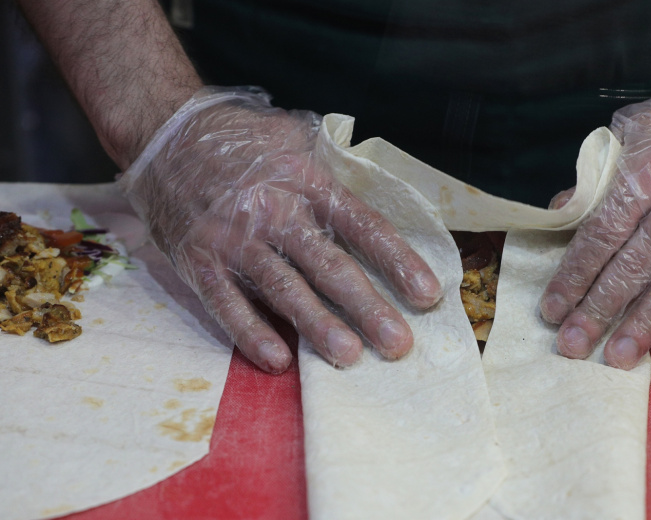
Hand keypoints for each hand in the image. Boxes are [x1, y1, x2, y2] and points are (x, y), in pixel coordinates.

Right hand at [120, 88, 441, 372]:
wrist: (163, 132)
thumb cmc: (237, 139)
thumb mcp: (291, 137)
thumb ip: (330, 170)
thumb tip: (375, 194)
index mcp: (306, 181)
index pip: (362, 225)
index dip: (397, 261)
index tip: (427, 294)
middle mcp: (274, 211)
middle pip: (329, 265)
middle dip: (367, 308)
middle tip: (398, 345)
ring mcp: (233, 239)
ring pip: (284, 289)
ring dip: (318, 326)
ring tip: (350, 357)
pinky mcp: (198, 260)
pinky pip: (227, 303)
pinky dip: (251, 333)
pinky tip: (279, 360)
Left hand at [540, 94, 650, 369]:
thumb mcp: (625, 136)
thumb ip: (593, 178)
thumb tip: (559, 213)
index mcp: (648, 171)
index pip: (602, 233)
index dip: (575, 275)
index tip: (552, 308)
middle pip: (634, 264)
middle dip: (599, 308)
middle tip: (571, 344)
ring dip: (647, 324)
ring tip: (618, 357)